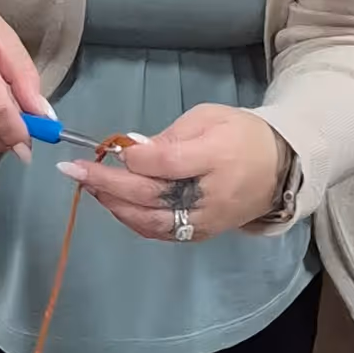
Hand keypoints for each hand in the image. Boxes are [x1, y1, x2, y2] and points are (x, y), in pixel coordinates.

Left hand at [59, 106, 286, 243]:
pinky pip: (158, 232)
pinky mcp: (199, 235)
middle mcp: (209, 196)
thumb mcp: (210, 118)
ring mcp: (203, 220)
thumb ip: (172, 135)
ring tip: (87, 185)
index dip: (135, 157)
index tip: (112, 146)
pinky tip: (111, 203)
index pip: (167, 163)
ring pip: (149, 221)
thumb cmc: (241, 135)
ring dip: (112, 205)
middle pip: (150, 195)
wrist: (280, 170)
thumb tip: (133, 150)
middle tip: (73, 170)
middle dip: (107, 183)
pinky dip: (130, 219)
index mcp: (217, 157)